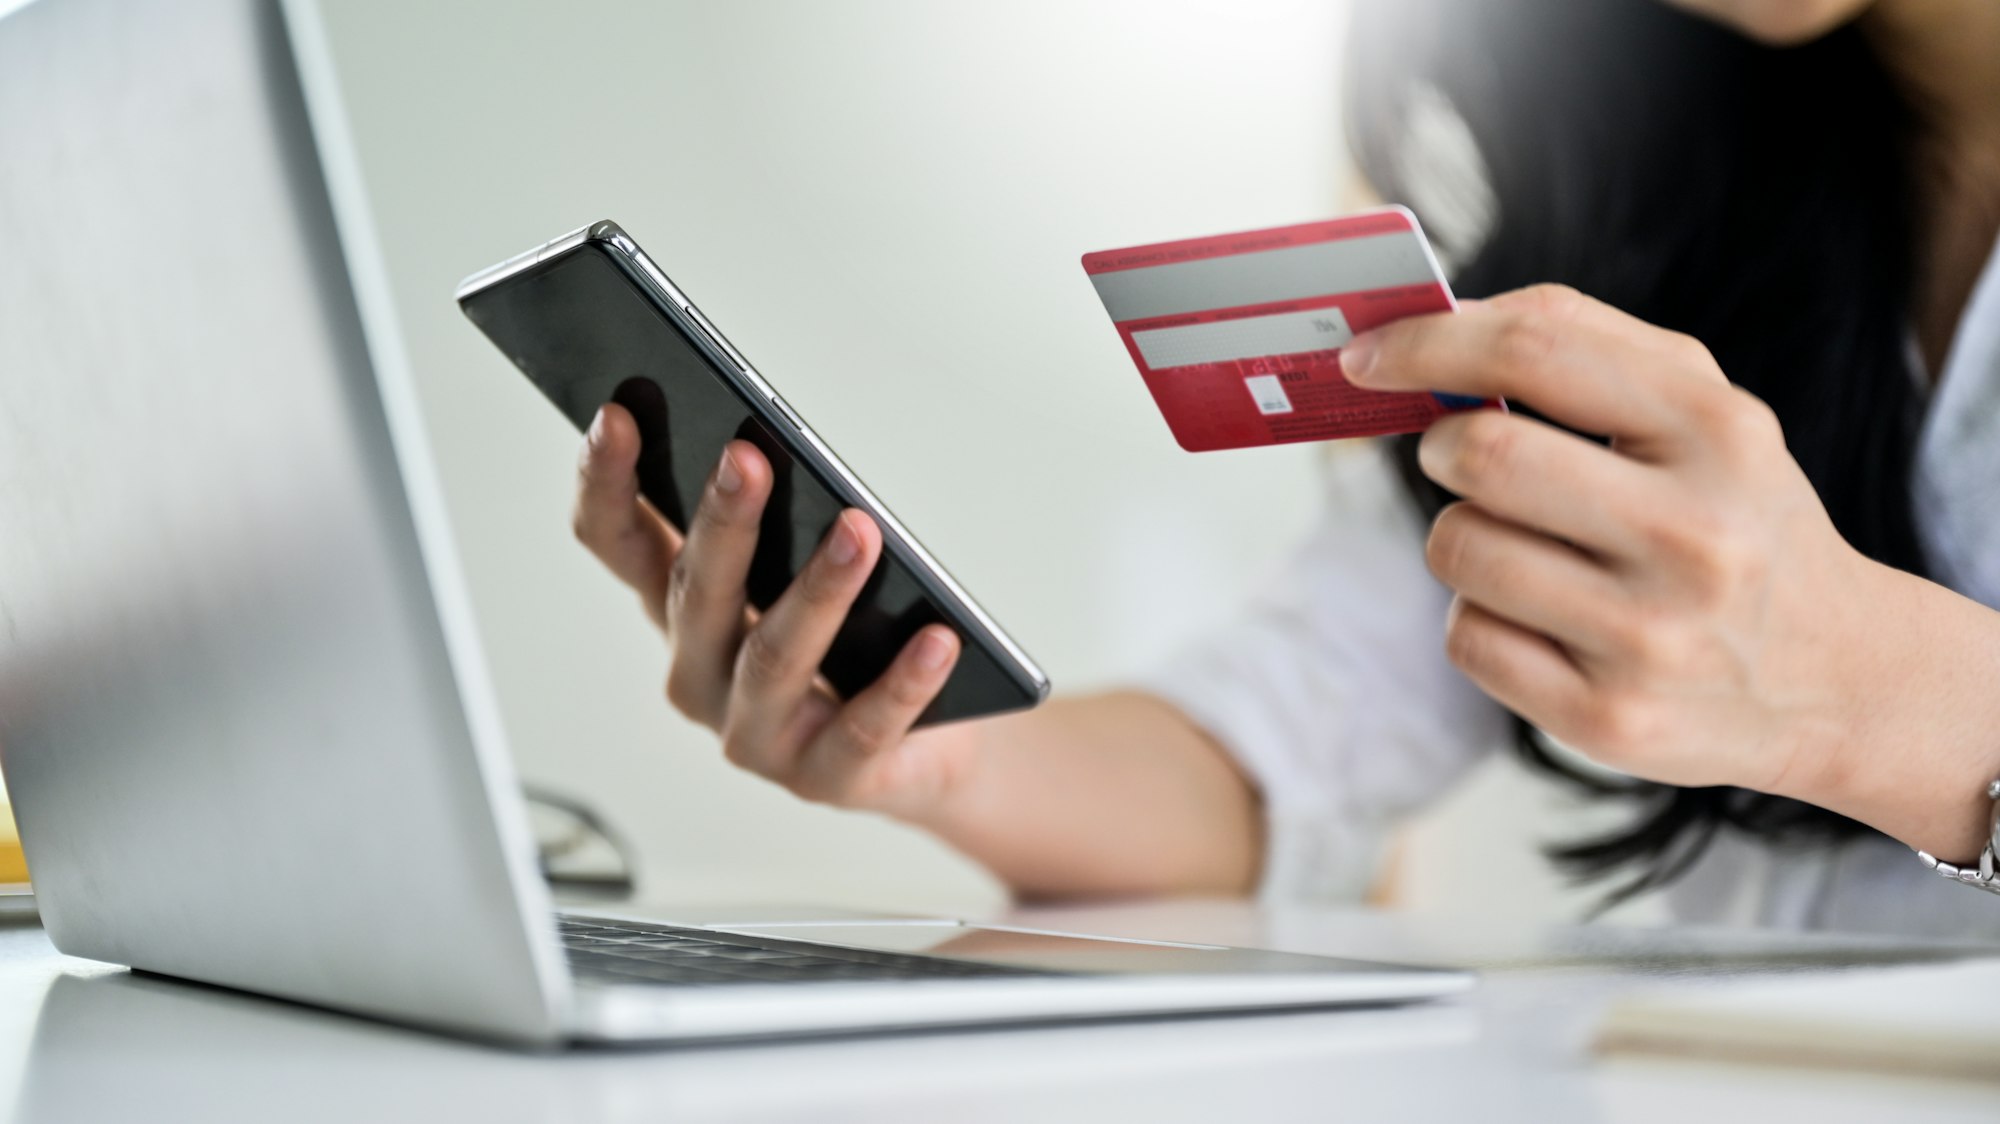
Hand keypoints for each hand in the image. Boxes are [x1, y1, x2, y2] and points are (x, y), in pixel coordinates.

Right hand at [571, 403, 983, 821]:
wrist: (922, 750)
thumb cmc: (855, 646)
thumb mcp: (804, 577)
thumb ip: (787, 527)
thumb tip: (794, 456)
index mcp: (683, 612)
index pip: (620, 545)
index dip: (606, 484)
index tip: (615, 414)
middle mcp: (701, 675)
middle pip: (697, 594)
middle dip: (723, 523)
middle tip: (748, 457)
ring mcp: (755, 736)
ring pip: (774, 658)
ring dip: (818, 591)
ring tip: (860, 532)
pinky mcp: (825, 779)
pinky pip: (863, 727)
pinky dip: (901, 682)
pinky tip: (936, 638)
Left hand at [1341, 285, 1894, 798]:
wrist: (1837, 679)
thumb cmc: (1738, 521)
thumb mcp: (1706, 417)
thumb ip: (1584, 348)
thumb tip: (1438, 322)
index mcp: (1717, 431)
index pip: (1536, 349)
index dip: (1427, 342)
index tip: (1365, 355)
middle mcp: (1694, 534)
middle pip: (1481, 454)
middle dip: (1442, 448)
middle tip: (1460, 457)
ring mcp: (1650, 635)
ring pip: (1458, 548)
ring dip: (1461, 537)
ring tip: (1525, 548)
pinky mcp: (1608, 717)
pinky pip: (1467, 638)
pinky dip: (1481, 619)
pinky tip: (1545, 623)